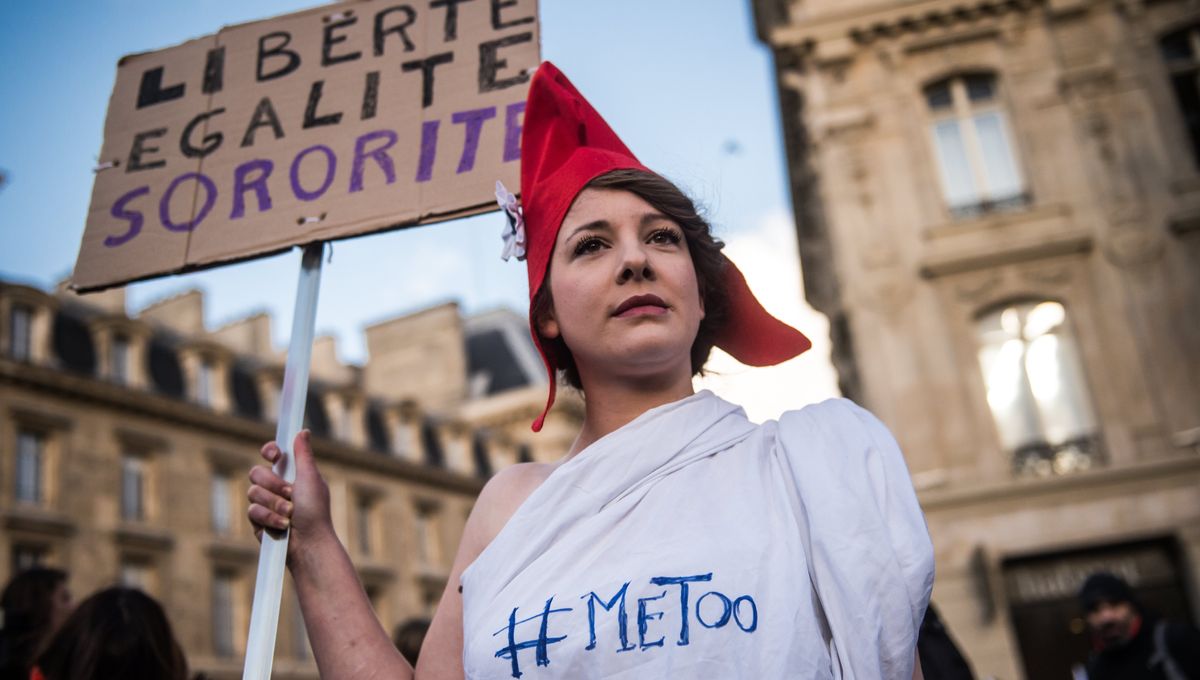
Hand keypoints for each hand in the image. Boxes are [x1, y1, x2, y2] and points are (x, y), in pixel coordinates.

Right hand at [247, 430, 333, 560]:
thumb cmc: (315, 511)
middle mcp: (276, 487)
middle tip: (290, 493)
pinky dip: (268, 517)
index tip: (274, 454)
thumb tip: (303, 431)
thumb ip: (303, 455)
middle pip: (256, 472)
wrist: (309, 543)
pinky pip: (252, 511)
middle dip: (273, 484)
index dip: (269, 451)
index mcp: (291, 474)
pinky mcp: (258, 521)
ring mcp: (265, 504)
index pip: (271, 455)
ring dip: (273, 504)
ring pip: (252, 492)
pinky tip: (282, 525)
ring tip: (289, 514)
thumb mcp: (311, 479)